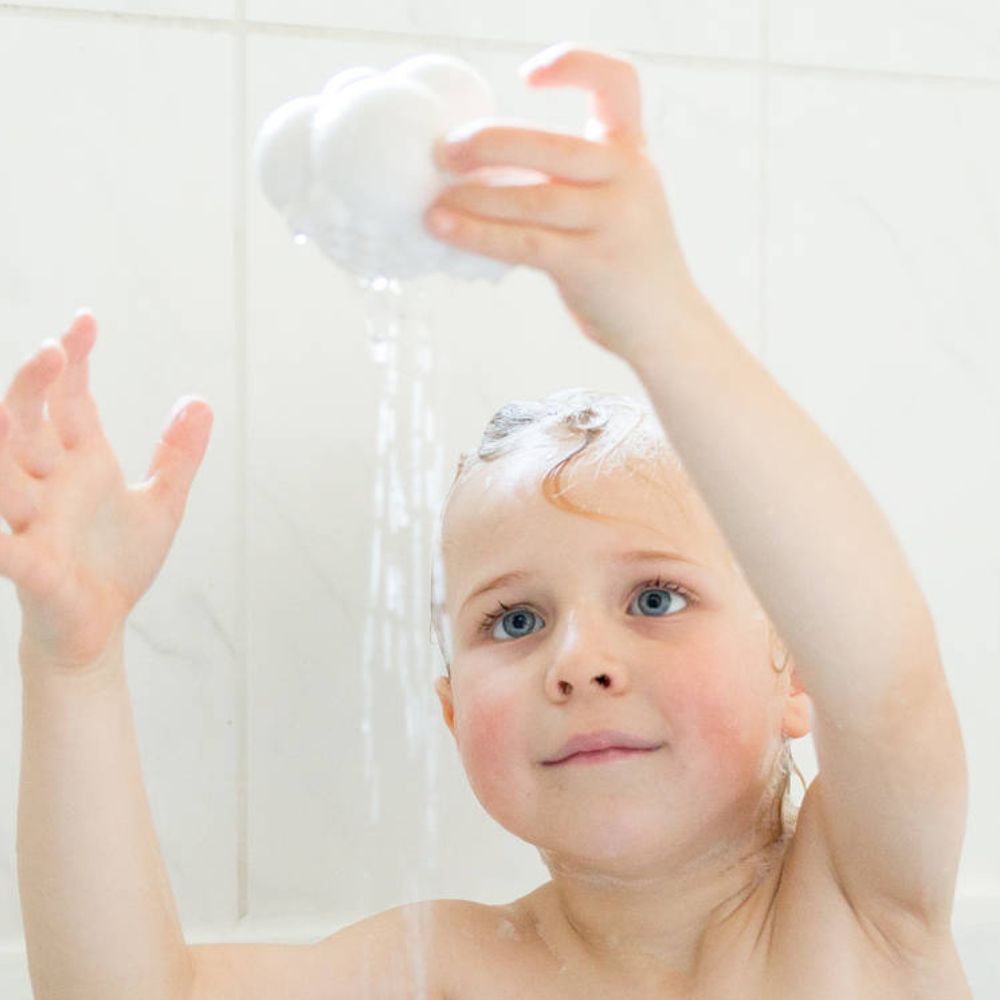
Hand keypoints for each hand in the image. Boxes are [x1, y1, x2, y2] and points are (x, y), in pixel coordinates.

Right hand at [0, 311, 212, 671]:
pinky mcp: (31, 566)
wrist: (100, 627)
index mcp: (81, 465)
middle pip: (28, 424)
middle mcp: (49, 485)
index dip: (74, 362)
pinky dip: (0, 539)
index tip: (84, 320)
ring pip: (3, 473)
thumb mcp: (162, 505)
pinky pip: (4, 546)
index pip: (69, 402)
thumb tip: (200, 400)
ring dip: (1, 436)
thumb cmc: (119, 564)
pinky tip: (1, 532)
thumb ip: (178, 456)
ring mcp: (34, 523)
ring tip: (11, 400)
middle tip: (55, 349)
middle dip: (35, 385)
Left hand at [425, 42, 702, 360]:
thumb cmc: (624, 262)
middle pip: (551, 144)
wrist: (666, 325)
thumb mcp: (614, 203)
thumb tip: (477, 170)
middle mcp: (630, 178)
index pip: (618, 82)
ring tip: (434, 202)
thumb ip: (568, 179)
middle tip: (444, 151)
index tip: (527, 78)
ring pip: (531, 198)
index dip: (574, 64)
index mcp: (633, 152)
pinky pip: (523, 242)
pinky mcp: (592, 264)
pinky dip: (477, 234)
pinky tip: (444, 229)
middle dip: (489, 144)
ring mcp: (614, 221)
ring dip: (473, 198)